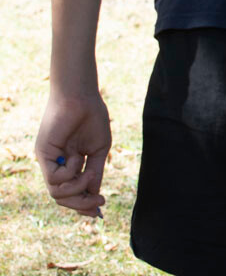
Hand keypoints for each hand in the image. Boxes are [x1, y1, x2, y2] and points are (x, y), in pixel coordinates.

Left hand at [36, 91, 110, 217]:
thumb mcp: (98, 150)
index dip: (84, 204)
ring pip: (56, 193)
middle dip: (81, 205)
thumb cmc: (92, 119)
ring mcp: (48, 161)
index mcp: (70, 164)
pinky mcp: (43, 154)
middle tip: (99, 203)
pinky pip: (54, 178)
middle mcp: (56, 165)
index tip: (99, 211)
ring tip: (89, 175)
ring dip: (77, 189)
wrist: (83, 98)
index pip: (72, 192)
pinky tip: (77, 161)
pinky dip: (70, 175)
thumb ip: (95, 172)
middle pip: (62, 198)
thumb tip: (94, 194)